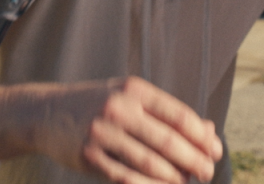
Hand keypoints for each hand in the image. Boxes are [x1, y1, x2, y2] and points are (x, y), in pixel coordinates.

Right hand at [36, 77, 221, 183]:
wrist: (47, 112)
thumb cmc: (99, 105)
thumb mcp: (130, 98)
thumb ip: (166, 113)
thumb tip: (209, 130)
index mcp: (134, 90)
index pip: (178, 115)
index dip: (201, 136)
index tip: (216, 151)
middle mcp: (119, 108)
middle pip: (167, 140)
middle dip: (193, 160)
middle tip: (208, 172)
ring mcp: (102, 132)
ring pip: (149, 162)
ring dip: (173, 177)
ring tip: (187, 182)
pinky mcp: (89, 155)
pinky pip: (125, 177)